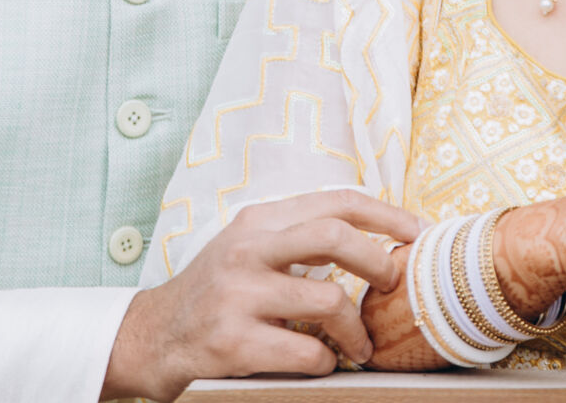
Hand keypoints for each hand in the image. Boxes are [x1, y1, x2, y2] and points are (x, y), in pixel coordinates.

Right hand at [99, 189, 422, 398]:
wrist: (148, 339)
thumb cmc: (214, 295)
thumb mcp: (248, 248)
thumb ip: (296, 237)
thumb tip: (375, 238)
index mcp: (258, 221)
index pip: (335, 200)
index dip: (386, 214)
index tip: (417, 232)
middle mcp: (247, 249)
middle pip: (335, 235)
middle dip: (378, 260)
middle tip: (394, 284)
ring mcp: (238, 295)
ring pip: (328, 299)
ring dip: (356, 329)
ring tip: (359, 345)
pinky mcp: (233, 343)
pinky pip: (307, 351)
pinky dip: (327, 361)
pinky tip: (321, 363)